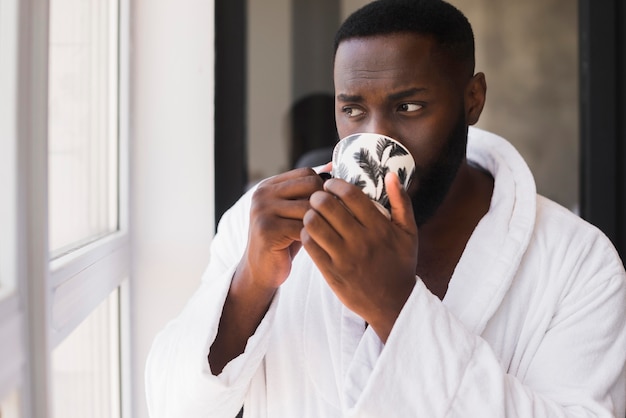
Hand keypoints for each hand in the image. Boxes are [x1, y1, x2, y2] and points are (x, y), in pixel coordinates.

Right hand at [237, 167, 326, 291]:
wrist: (261, 270)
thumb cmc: (284, 240)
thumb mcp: (296, 212)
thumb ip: (309, 191)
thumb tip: (333, 164)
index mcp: (269, 186)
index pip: (307, 173)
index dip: (323, 188)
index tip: (328, 206)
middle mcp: (262, 194)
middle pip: (310, 185)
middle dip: (324, 203)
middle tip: (328, 221)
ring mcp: (262, 211)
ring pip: (309, 207)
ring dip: (321, 221)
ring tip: (323, 233)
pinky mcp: (266, 229)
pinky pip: (303, 227)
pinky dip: (314, 236)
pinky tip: (314, 244)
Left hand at [301, 172, 417, 341]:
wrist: (393, 304)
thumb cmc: (401, 264)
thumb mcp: (409, 233)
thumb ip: (401, 202)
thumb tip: (391, 174)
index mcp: (380, 228)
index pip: (350, 195)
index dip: (335, 184)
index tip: (331, 185)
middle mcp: (361, 241)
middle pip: (327, 206)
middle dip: (318, 196)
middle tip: (317, 198)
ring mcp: (344, 258)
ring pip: (313, 224)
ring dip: (309, 215)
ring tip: (313, 214)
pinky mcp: (331, 272)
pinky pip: (310, 246)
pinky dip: (306, 235)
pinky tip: (311, 233)